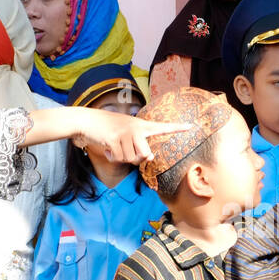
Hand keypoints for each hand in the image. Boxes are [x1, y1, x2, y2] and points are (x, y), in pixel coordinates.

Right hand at [72, 107, 188, 164]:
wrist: (87, 120)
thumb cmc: (109, 129)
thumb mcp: (126, 135)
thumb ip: (139, 146)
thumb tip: (150, 156)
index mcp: (141, 125)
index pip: (162, 127)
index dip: (176, 128)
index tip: (191, 126)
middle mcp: (136, 127)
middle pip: (145, 155)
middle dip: (135, 158)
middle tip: (124, 150)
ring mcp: (125, 133)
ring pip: (130, 159)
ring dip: (120, 157)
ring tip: (114, 145)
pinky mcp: (114, 139)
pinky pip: (118, 158)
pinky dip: (111, 156)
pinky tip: (107, 147)